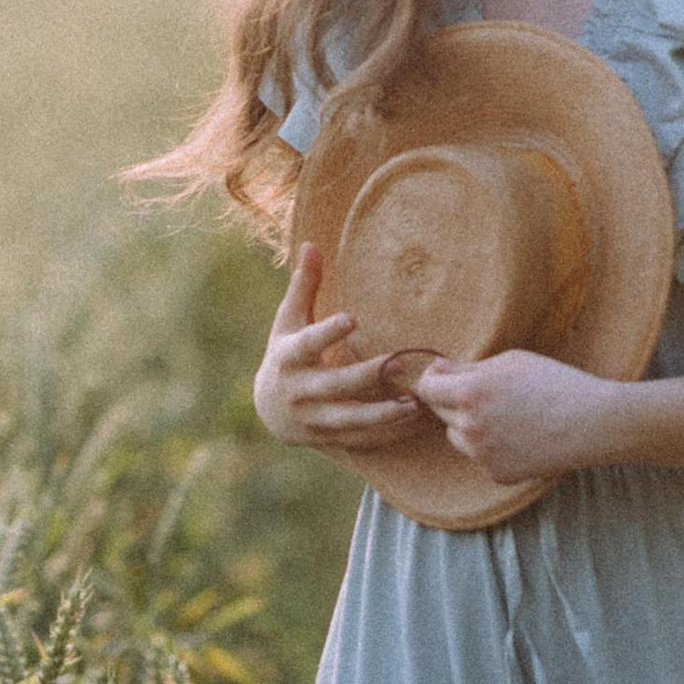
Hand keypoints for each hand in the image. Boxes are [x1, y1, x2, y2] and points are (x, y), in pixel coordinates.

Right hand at [251, 245, 433, 456]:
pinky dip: (386, 434)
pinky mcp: (327, 438)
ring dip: (383, 414)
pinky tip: (413, 422)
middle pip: (336, 385)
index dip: (328, 332)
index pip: (307, 344)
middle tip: (400, 361)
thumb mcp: (288, 320)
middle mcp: (300, 390)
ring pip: (350, 420)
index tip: (353, 318)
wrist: (269, 409)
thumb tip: (311, 243)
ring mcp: (313, 418)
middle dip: (368, 376)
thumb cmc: (286, 352)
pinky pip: (360, 440)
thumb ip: (304, 286)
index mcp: (289, 357)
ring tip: (415, 404)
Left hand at [410, 348, 611, 486]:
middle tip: (489, 393)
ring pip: (458, 436)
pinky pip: (481, 456)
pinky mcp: (498, 473)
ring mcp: (482, 454)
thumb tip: (437, 370)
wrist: (593, 422)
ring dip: (470, 425)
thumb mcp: (510, 362)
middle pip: (441, 412)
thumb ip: (467, 368)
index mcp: (469, 392)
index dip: (433, 379)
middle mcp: (469, 426)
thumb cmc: (555, 382)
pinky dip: (493, 447)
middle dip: (455, 400)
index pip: (427, 388)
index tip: (445, 375)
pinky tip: (522, 436)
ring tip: (509, 415)